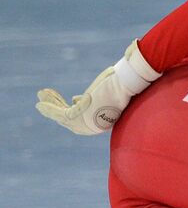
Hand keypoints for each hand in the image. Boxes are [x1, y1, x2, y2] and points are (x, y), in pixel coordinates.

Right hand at [35, 40, 158, 134]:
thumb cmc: (122, 83)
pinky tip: (40, 102)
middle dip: (56, 110)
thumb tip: (78, 98)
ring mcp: (89, 123)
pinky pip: (60, 113)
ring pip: (63, 116)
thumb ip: (94, 96)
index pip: (85, 119)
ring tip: (40, 96)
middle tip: (44, 101)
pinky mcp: (81, 116)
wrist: (126, 81)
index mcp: (105, 120)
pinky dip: (49, 107)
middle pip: (71, 120)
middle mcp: (97, 125)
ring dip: (50, 107)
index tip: (71, 99)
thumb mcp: (105, 91)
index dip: (72, 110)